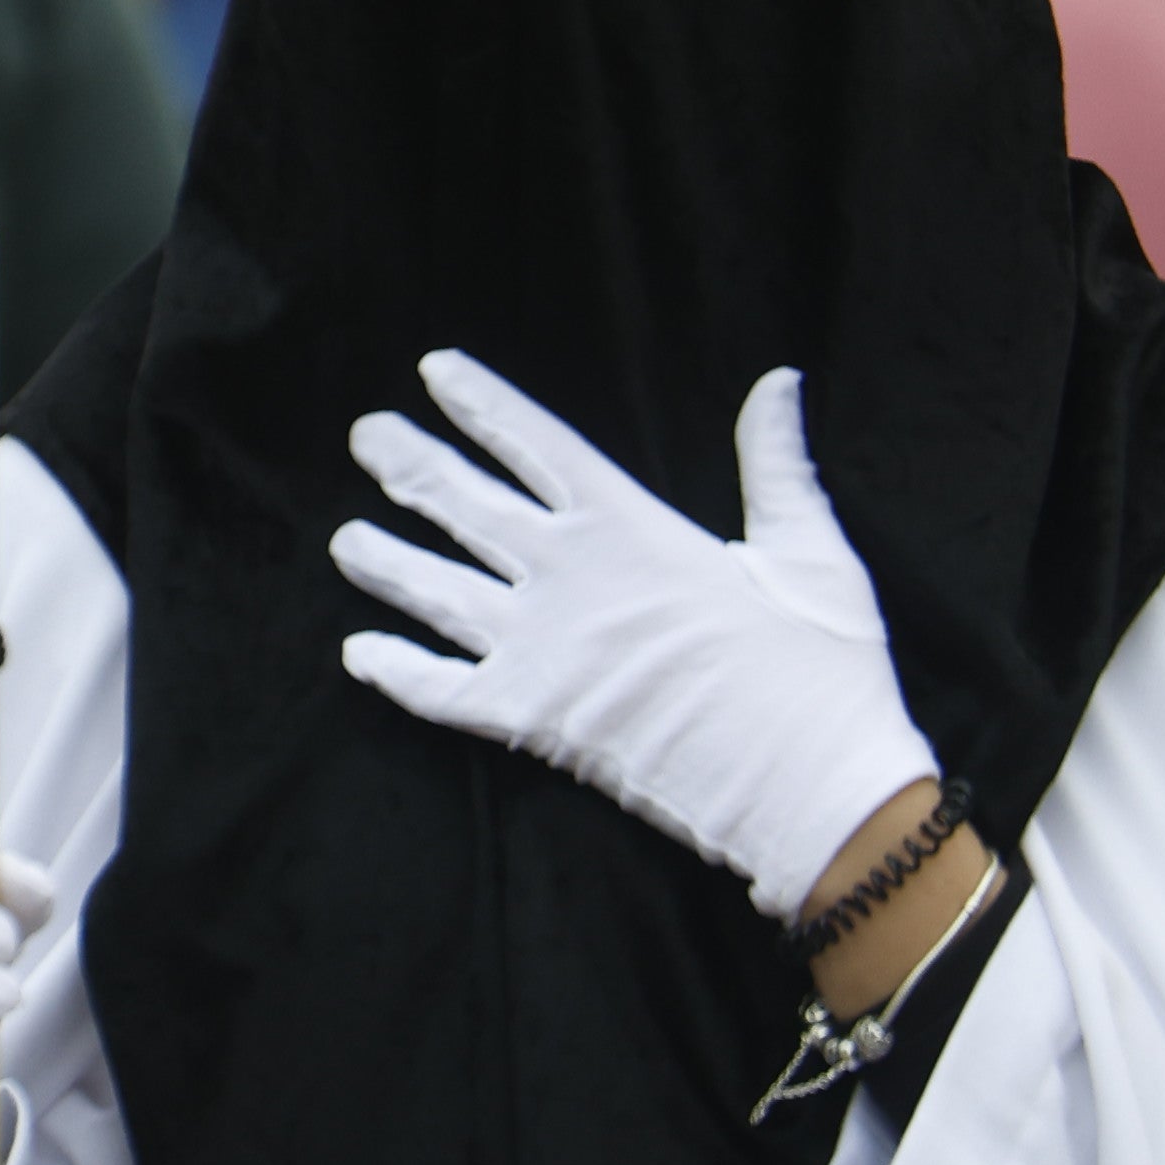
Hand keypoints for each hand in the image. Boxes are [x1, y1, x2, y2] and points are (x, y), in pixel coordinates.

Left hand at [333, 353, 934, 921]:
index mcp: (633, 526)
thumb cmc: (820, 672)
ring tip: (343, 541)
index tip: (435, 371)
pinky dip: (398, 673)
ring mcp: (543, 650)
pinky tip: (359, 656)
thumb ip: (775, 463)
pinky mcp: (533, 721)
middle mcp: (570, 578)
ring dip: (387, 563)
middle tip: (365, 436)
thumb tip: (777, 381)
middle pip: (468, 506)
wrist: (810, 793)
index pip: (537, 445)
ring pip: (440, 593)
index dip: (483, 405)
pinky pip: (443, 692)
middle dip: (412, 466)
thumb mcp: (809, 550)